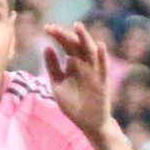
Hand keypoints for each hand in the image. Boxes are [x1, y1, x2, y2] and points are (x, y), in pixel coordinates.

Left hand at [41, 22, 111, 141]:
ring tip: (77, 26)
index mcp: (74, 63)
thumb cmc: (73, 104)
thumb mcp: (57, 84)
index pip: (66, 44)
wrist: (88, 123)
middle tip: (53, 28)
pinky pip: (103, 67)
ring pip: (90, 51)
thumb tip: (46, 47)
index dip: (57, 36)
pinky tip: (100, 46)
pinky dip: (103, 57)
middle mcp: (85, 64)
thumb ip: (52, 67)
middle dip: (65, 35)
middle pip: (76, 44)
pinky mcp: (102, 82)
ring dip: (85, 39)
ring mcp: (94, 71)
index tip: (46, 28)